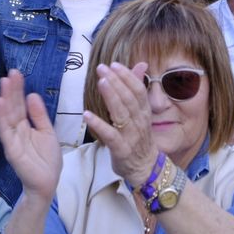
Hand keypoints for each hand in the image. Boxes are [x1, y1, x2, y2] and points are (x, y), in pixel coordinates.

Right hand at [0, 71, 62, 199]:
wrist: (47, 183)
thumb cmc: (48, 160)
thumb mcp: (47, 132)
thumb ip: (39, 115)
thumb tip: (32, 94)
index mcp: (26, 125)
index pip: (20, 104)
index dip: (19, 89)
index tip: (17, 73)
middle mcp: (17, 129)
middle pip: (13, 106)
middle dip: (12, 89)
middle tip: (12, 72)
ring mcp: (13, 138)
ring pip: (7, 114)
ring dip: (5, 98)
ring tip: (5, 81)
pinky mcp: (11, 148)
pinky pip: (5, 129)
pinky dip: (1, 116)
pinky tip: (0, 102)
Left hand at [82, 62, 158, 189]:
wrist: (146, 168)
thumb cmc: (140, 138)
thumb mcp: (141, 112)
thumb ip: (138, 89)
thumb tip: (140, 65)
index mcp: (144, 112)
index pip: (138, 90)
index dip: (127, 76)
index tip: (114, 64)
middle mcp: (139, 122)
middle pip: (129, 99)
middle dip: (116, 82)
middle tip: (102, 68)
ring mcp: (131, 136)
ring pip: (122, 114)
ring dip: (111, 97)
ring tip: (100, 83)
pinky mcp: (121, 150)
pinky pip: (110, 136)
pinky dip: (99, 125)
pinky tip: (86, 114)